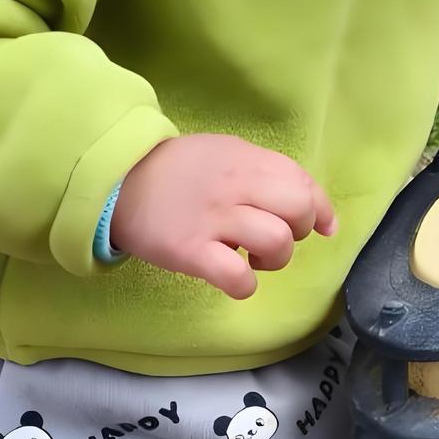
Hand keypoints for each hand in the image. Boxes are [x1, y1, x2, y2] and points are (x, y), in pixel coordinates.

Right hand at [110, 134, 337, 300]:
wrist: (115, 181)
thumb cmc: (176, 172)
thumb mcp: (223, 153)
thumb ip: (264, 172)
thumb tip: (312, 205)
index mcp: (246, 159)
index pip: (304, 181)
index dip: (321, 209)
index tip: (323, 227)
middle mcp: (235, 186)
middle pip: (299, 209)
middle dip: (301, 231)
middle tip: (275, 237)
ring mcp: (213, 219)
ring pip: (277, 241)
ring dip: (275, 258)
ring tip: (252, 257)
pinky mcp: (190, 250)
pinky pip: (237, 276)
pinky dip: (245, 284)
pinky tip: (233, 278)